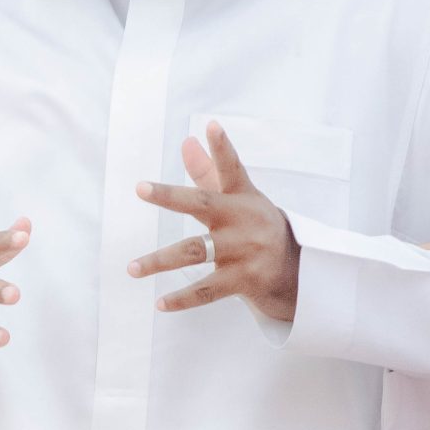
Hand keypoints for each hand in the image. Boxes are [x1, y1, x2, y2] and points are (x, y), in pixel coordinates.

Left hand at [130, 122, 299, 322]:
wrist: (298, 273)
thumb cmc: (257, 228)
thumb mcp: (239, 199)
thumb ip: (210, 172)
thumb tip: (187, 141)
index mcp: (242, 197)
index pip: (232, 167)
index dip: (222, 147)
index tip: (211, 126)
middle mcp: (243, 220)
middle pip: (203, 204)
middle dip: (170, 197)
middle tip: (141, 188)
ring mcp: (244, 251)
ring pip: (194, 252)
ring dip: (160, 261)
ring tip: (131, 269)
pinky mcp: (245, 280)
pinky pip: (206, 291)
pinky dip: (182, 299)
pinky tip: (159, 303)